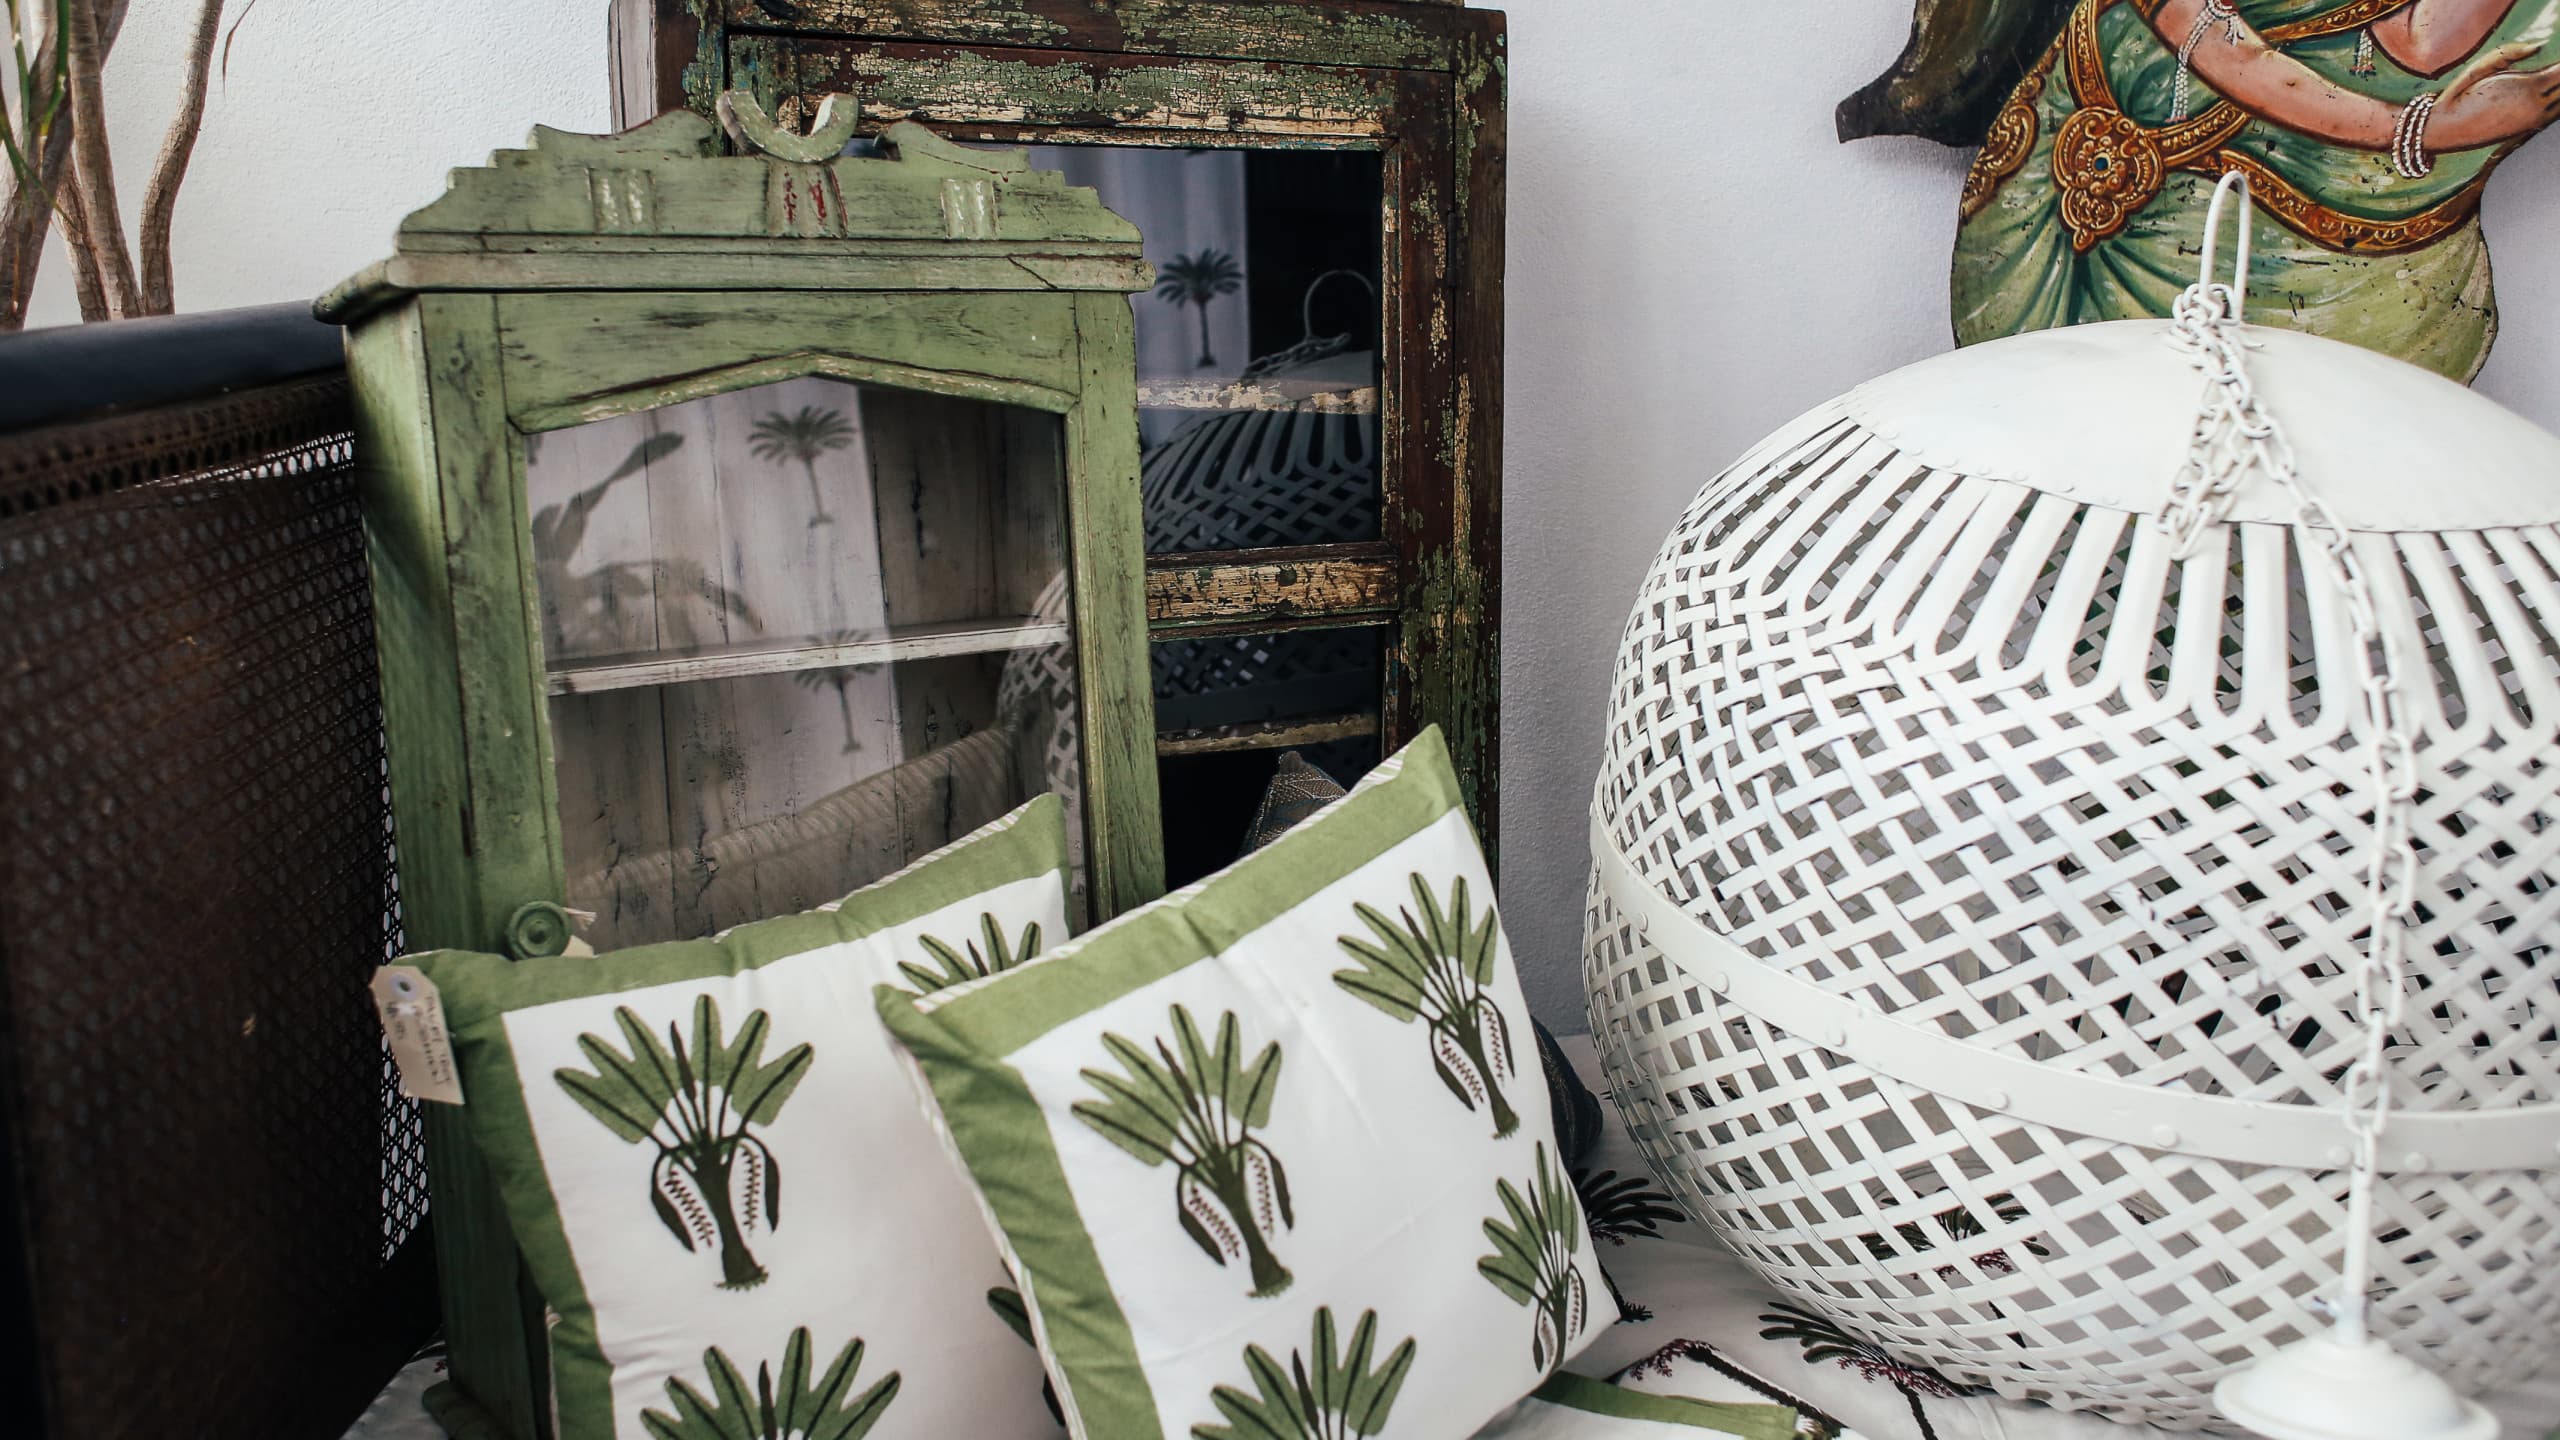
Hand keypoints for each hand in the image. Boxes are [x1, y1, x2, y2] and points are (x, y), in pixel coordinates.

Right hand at [2430, 59, 2559, 148]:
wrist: (2446, 129)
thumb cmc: (2461, 94)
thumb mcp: (2481, 67)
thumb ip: (2509, 53)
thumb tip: (2539, 46)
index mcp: (2528, 87)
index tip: (2559, 64)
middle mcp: (2536, 105)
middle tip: (2558, 74)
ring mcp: (2533, 119)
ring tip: (2555, 84)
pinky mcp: (2527, 127)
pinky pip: (2554, 114)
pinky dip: (2558, 103)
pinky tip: (2554, 94)